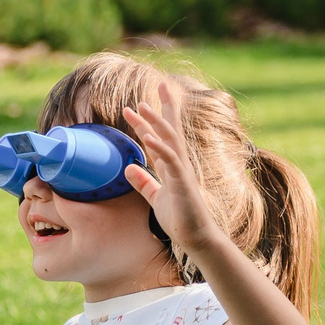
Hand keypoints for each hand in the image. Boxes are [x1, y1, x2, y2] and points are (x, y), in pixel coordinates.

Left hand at [121, 85, 243, 259]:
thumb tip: (128, 167)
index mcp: (172, 165)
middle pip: (170, 130)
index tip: (138, 105)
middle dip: (161, 108)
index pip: (161, 137)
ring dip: (155, 122)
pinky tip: (147, 137)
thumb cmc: (180, 218)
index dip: (150, 120)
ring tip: (140, 107)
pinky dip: (159, 147)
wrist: (196, 238)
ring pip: (170, 140)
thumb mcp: (156, 198)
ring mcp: (182, 171)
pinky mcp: (183, 183)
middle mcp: (179, 163)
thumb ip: (143, 182)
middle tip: (154, 87)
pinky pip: (170, 161)